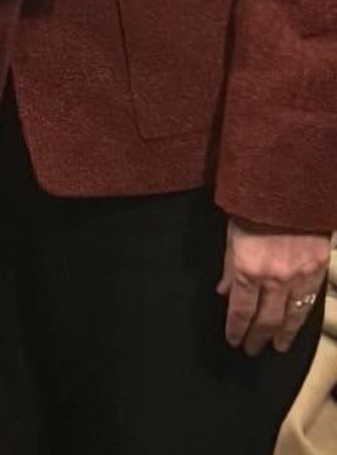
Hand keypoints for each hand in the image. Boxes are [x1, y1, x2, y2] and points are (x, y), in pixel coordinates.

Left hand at [216, 216, 330, 354]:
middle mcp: (274, 279)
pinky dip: (303, 318)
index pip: (241, 310)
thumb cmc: (253, 211)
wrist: (289, 193)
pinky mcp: (317, 271)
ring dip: (283, 335)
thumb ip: (229, 269)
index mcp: (248, 269)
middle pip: (266, 319)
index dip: (237, 329)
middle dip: (257, 337)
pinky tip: (298, 326)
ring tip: (277, 347)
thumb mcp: (232, 237)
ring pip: (292, 316)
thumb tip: (224, 293)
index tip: (233, 341)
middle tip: (252, 350)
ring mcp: (299, 277)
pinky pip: (310, 302)